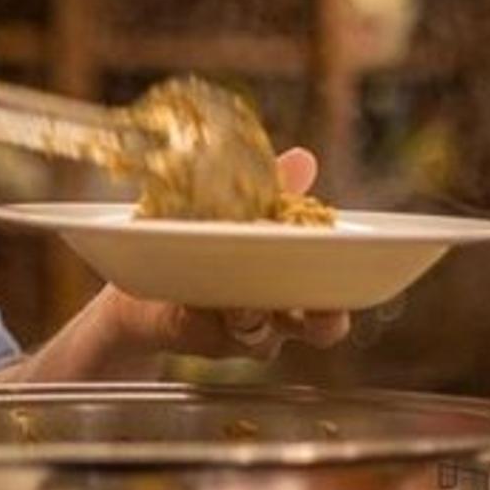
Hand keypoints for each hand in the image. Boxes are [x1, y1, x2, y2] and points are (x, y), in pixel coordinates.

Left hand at [101, 147, 351, 360]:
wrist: (146, 272)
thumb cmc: (207, 238)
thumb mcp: (243, 208)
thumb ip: (276, 189)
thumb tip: (304, 159)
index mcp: (297, 288)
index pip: (335, 303)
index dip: (343, 302)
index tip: (343, 289)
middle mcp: (276, 316)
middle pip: (318, 330)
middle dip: (323, 320)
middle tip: (319, 304)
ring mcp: (238, 329)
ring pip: (258, 330)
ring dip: (252, 311)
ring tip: (243, 290)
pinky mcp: (197, 331)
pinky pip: (206, 325)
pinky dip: (203, 306)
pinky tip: (195, 288)